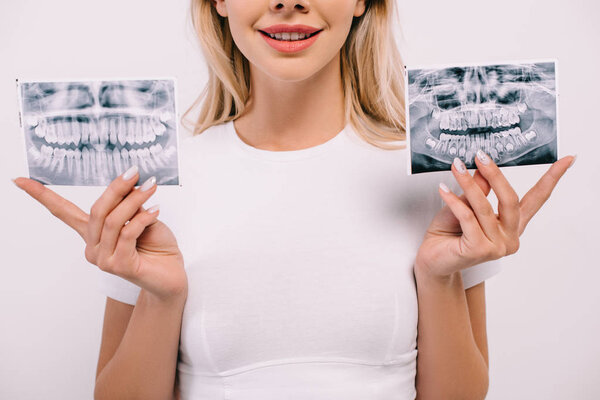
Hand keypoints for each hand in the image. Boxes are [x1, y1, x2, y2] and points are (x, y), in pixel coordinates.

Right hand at [13, 166, 186, 302]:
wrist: (172, 275)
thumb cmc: (157, 246)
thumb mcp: (143, 218)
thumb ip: (130, 207)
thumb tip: (128, 189)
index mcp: (93, 234)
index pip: (63, 212)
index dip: (42, 196)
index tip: (20, 180)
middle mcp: (93, 247)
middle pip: (97, 210)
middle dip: (116, 188)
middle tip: (135, 172)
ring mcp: (104, 259)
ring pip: (114, 221)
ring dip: (135, 200)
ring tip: (151, 188)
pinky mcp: (120, 266)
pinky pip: (128, 233)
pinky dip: (144, 218)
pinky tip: (156, 211)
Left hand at [414, 150, 575, 278]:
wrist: (433, 260)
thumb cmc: (448, 234)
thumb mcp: (465, 205)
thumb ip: (478, 190)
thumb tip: (484, 168)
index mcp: (512, 225)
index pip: (536, 199)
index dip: (552, 179)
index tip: (567, 160)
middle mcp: (509, 236)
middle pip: (510, 199)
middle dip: (495, 174)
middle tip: (481, 155)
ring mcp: (496, 246)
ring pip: (483, 207)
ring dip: (468, 183)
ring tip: (456, 167)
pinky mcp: (479, 250)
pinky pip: (467, 218)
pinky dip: (454, 201)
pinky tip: (443, 190)